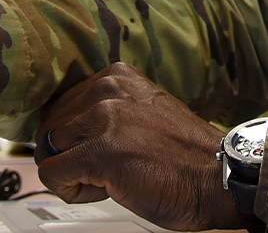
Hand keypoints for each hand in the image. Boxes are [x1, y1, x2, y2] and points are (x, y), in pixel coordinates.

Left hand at [35, 63, 245, 231]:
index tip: (100, 150)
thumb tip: (63, 128)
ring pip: (48, 151)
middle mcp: (108, 89)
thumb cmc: (184, 155)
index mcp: (117, 75)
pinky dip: (71, 190)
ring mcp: (104, 119)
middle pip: (51, 128)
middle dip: (71, 155)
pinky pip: (52, 174)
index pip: (62, 105)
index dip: (76, 137)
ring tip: (108, 178)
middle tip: (105, 169)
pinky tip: (103, 190)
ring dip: (73, 173)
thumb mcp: (144, 110)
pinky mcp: (100, 152)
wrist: (219, 178)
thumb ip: (108, 108)